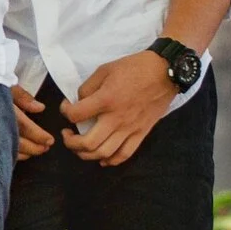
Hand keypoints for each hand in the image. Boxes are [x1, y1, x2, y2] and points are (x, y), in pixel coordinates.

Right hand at [10, 86, 53, 160]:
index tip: (49, 140)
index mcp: (2, 107)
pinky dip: (8, 153)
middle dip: (33, 147)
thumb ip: (22, 96)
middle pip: (16, 139)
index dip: (38, 135)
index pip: (23, 125)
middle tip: (44, 149)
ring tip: (33, 153)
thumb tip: (39, 108)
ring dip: (22, 152)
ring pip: (6, 147)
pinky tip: (15, 154)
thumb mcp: (3, 83)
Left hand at [59, 50, 179, 165]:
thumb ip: (88, 87)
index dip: (65, 112)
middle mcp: (116, 119)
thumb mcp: (105, 70)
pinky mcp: (141, 133)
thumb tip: (78, 102)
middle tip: (67, 135)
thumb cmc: (134, 68)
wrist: (165, 72)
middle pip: (88, 143)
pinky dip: (111, 161)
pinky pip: (125, 154)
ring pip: (104, 153)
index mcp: (106, 100)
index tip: (67, 107)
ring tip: (81, 147)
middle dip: (71, 143)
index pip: (76, 115)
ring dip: (86, 154)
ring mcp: (130, 129)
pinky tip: (102, 159)